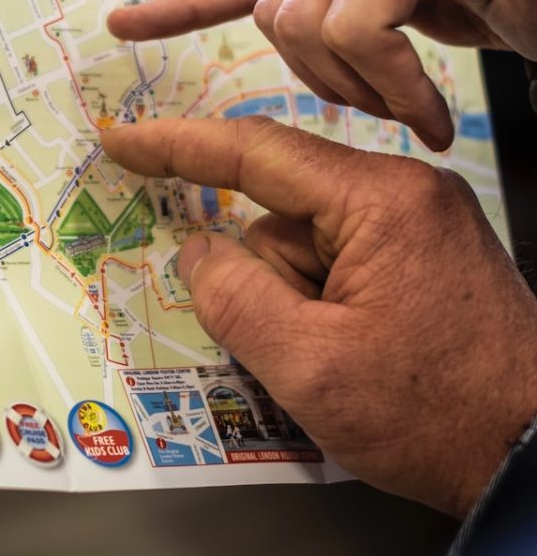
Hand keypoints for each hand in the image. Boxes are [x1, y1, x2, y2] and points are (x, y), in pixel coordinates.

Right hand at [101, 117, 536, 517]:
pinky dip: (320, 309)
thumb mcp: (310, 366)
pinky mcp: (421, 257)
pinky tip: (357, 357)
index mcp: (379, 201)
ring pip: (302, 249)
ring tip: (344, 365)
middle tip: (303, 351)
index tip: (121, 139)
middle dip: (266, 284)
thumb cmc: (434, 415)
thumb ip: (234, 295)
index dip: (176, 145)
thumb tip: (198, 248)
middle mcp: (401, 194)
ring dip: (294, 305)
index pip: (255, 152)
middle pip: (278, 219)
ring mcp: (416, 225)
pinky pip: (334, 265)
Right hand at [109, 0, 536, 151]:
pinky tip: (123, 25)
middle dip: (352, 85)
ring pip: (273, 24)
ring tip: (384, 89)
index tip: (432, 128)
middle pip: (297, 25)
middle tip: (407, 109)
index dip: (388, 88)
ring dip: (323, 76)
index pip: (349, 24)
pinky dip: (180, 10)